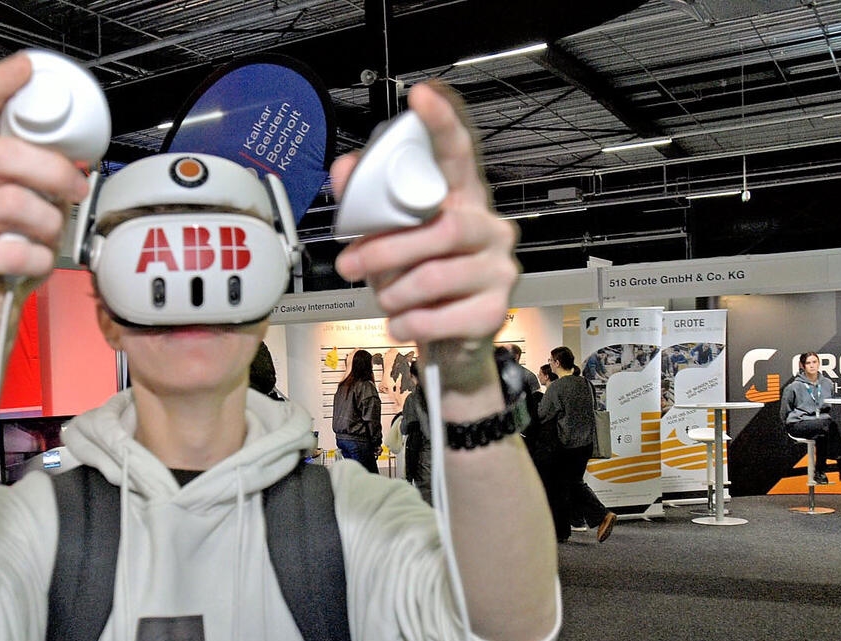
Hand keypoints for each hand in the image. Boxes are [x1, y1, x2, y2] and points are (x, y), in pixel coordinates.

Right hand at [0, 53, 91, 339]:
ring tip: (48, 237)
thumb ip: (46, 178)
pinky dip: (38, 259)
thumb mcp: (33, 206)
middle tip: (75, 188)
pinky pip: (12, 251)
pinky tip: (34, 263)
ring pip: (13, 202)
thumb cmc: (10, 252)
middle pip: (3, 155)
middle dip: (52, 170)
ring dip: (47, 223)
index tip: (25, 68)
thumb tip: (78, 158)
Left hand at [331, 82, 518, 368]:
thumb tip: (344, 169)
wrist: (449, 344)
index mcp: (462, 202)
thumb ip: (367, 207)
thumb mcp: (389, 242)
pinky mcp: (494, 310)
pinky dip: (410, 322)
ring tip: (383, 299)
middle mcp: (488, 229)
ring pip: (436, 274)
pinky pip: (443, 314)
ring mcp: (497, 270)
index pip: (457, 154)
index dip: (442, 124)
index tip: (421, 96)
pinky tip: (400, 322)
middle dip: (386, 248)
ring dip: (394, 291)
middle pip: (442, 227)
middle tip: (351, 264)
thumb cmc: (421, 285)